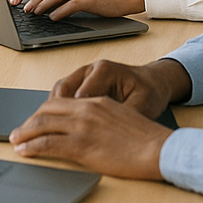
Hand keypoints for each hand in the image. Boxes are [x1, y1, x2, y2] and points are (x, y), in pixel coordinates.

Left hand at [8, 95, 170, 179]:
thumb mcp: (120, 117)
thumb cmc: (146, 138)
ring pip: (42, 125)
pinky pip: (48, 144)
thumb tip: (87, 127)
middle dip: (30, 121)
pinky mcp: (81, 145)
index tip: (35, 120)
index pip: (60, 101)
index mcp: (95, 101)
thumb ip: (100, 117)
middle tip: (20, 131)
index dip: (43, 111)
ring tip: (15, 140)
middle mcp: (85, 109)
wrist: (159, 149)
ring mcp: (82, 126)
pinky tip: (24, 151)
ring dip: (24, 133)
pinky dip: (31, 147)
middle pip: (46, 110)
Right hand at [50, 58, 193, 117]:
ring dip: (52, 110)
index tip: (68, 129)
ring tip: (49, 130)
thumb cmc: (149, 92)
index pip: (81, 92)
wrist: (153, 83)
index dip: (73, 113)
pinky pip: (63, 94)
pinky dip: (58, 108)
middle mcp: (90, 70)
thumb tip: (110, 133)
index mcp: (104, 71)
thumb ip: (124, 116)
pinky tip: (58, 125)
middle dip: (54, 111)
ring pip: (59, 91)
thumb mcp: (142, 106)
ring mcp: (84, 75)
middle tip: (50, 131)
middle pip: (63, 89)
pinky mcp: (81, 83)